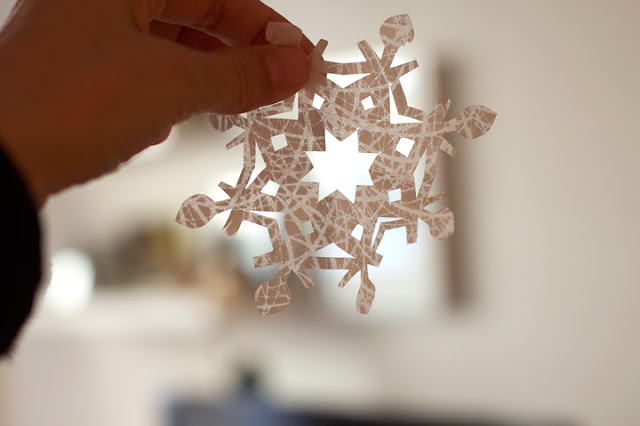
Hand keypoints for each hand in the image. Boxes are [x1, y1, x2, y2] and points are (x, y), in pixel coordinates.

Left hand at [0, 0, 311, 206]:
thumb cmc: (71, 104)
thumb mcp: (172, 83)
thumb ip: (239, 74)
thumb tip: (296, 67)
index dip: (264, 28)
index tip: (298, 59)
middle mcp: (101, 1)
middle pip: (194, 15)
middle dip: (241, 50)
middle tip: (280, 81)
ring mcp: (87, 38)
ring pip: (171, 45)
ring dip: (213, 72)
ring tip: (248, 98)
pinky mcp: (80, 76)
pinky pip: (146, 71)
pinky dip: (179, 88)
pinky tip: (198, 108)